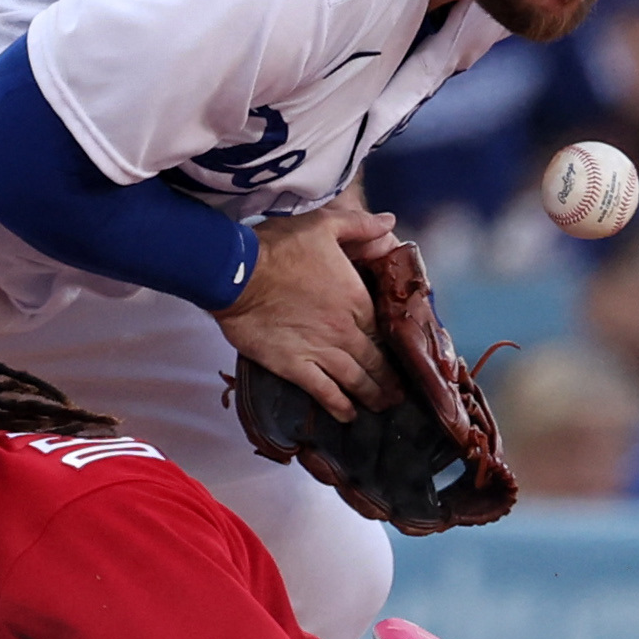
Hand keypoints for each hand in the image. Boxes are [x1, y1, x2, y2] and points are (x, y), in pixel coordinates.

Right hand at [213, 207, 398, 423]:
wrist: (238, 273)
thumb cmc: (280, 246)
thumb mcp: (324, 225)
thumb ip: (361, 227)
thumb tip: (390, 223)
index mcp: (357, 300)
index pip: (384, 330)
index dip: (394, 345)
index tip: (400, 355)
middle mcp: (345, 331)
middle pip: (376, 362)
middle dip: (390, 380)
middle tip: (397, 394)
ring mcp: (320, 351)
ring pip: (356, 381)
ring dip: (372, 396)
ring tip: (381, 406)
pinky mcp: (294, 366)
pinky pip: (324, 392)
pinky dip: (339, 406)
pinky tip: (347, 415)